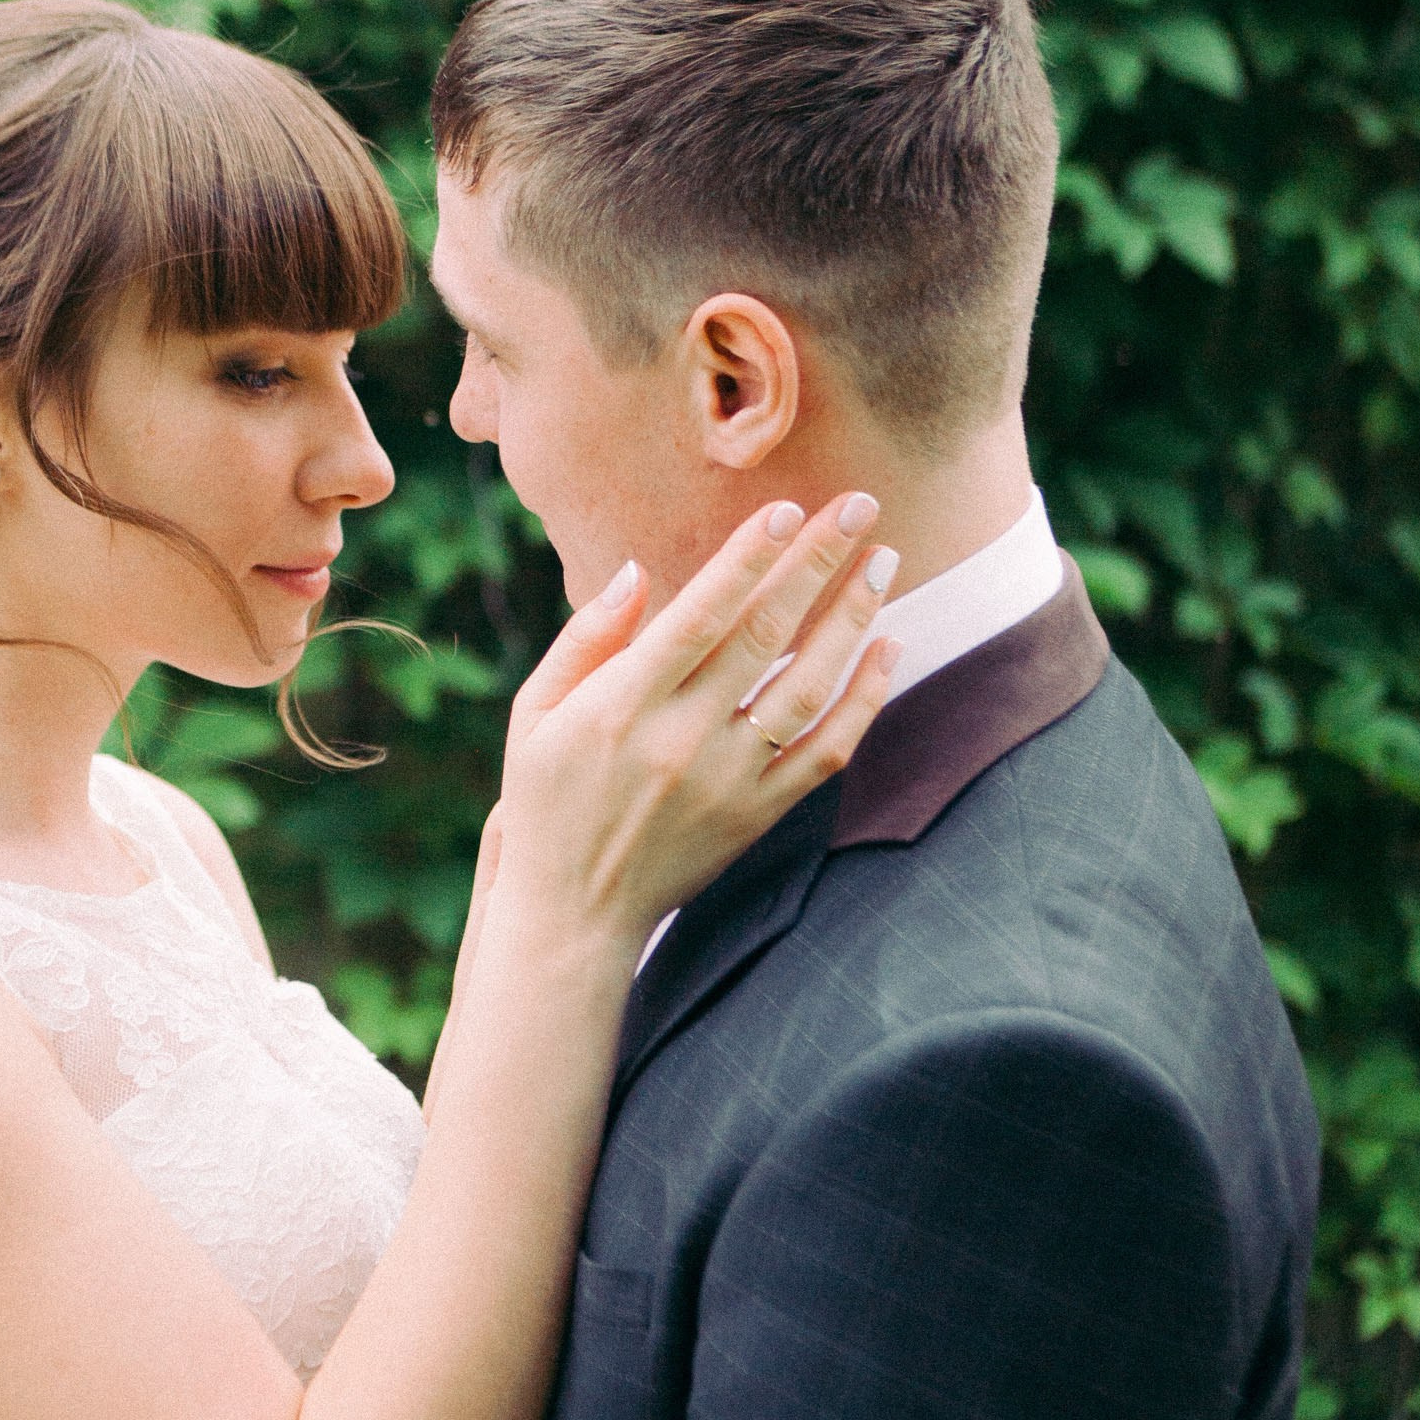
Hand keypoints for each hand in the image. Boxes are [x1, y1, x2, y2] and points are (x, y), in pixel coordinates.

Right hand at [490, 496, 900, 946]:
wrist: (575, 914)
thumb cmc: (546, 800)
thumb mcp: (532, 715)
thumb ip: (583, 641)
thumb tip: (635, 570)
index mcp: (618, 707)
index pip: (696, 616)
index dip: (745, 558)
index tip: (785, 508)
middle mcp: (678, 741)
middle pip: (763, 635)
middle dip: (817, 562)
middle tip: (859, 505)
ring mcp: (726, 781)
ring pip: (807, 687)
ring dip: (851, 619)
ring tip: (883, 563)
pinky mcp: (757, 815)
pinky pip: (826, 751)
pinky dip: (865, 699)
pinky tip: (887, 648)